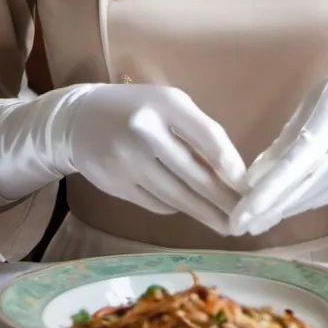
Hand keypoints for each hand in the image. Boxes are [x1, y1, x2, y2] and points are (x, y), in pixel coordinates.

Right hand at [0, 83, 246, 235]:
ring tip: (224, 224)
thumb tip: (231, 173)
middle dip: (222, 200)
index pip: (206, 136)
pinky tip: (187, 208)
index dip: (230, 164)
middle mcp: (145, 131)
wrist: (80, 118)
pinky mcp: (115, 184)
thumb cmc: (138, 108)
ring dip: (203, 212)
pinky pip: (155, 203)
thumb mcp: (168, 104)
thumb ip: (197, 131)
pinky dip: (174, 207)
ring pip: (175, 195)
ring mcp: (126, 160)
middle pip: (193, 174)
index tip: (247, 187)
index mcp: (165, 103)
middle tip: (243, 219)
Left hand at [229, 69, 327, 237]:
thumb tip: (252, 177)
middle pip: (306, 182)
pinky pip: (325, 195)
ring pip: (314, 195)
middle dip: (268, 206)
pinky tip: (276, 212)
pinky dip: (298, 204)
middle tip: (235, 224)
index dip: (271, 186)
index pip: (301, 155)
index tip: (243, 207)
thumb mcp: (313, 100)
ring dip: (279, 210)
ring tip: (248, 222)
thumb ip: (286, 138)